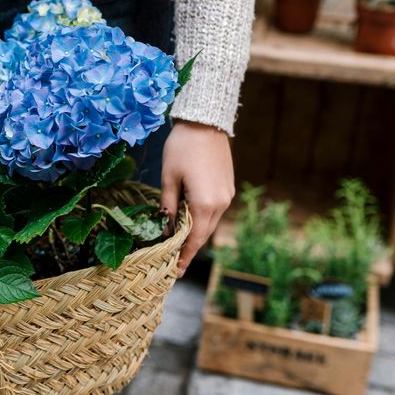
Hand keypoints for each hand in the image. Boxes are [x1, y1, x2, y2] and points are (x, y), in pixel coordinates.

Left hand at [159, 121, 235, 277]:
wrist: (205, 122)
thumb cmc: (182, 147)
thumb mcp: (168, 178)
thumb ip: (168, 206)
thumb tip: (166, 230)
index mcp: (205, 203)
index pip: (194, 239)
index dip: (184, 256)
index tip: (176, 272)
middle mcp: (221, 203)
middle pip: (203, 234)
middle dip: (189, 249)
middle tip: (174, 263)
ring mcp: (227, 195)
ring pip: (209, 223)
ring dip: (195, 234)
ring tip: (178, 244)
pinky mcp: (227, 187)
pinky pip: (214, 211)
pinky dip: (202, 219)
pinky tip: (189, 220)